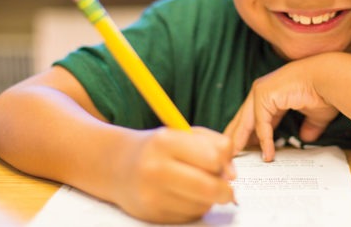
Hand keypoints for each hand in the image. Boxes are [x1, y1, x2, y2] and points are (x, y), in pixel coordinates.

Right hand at [113, 127, 235, 223]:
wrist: (118, 166)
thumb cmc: (159, 147)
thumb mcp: (185, 134)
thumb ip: (215, 145)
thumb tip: (232, 174)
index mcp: (166, 141)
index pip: (213, 157)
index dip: (225, 164)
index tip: (224, 166)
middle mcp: (156, 168)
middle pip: (209, 187)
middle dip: (225, 191)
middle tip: (226, 189)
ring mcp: (152, 195)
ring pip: (202, 205)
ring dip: (207, 199)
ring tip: (195, 186)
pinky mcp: (152, 215)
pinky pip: (189, 216)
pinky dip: (194, 208)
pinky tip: (182, 196)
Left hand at [224, 57, 338, 161]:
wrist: (330, 79)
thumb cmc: (324, 92)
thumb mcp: (313, 115)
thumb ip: (308, 126)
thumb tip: (306, 138)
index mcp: (272, 92)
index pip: (255, 116)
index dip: (250, 133)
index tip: (246, 148)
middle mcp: (263, 89)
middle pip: (244, 118)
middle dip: (237, 136)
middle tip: (232, 155)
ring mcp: (261, 91)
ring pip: (247, 122)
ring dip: (241, 141)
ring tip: (237, 158)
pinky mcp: (264, 94)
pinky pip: (261, 123)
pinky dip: (264, 140)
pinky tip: (268, 155)